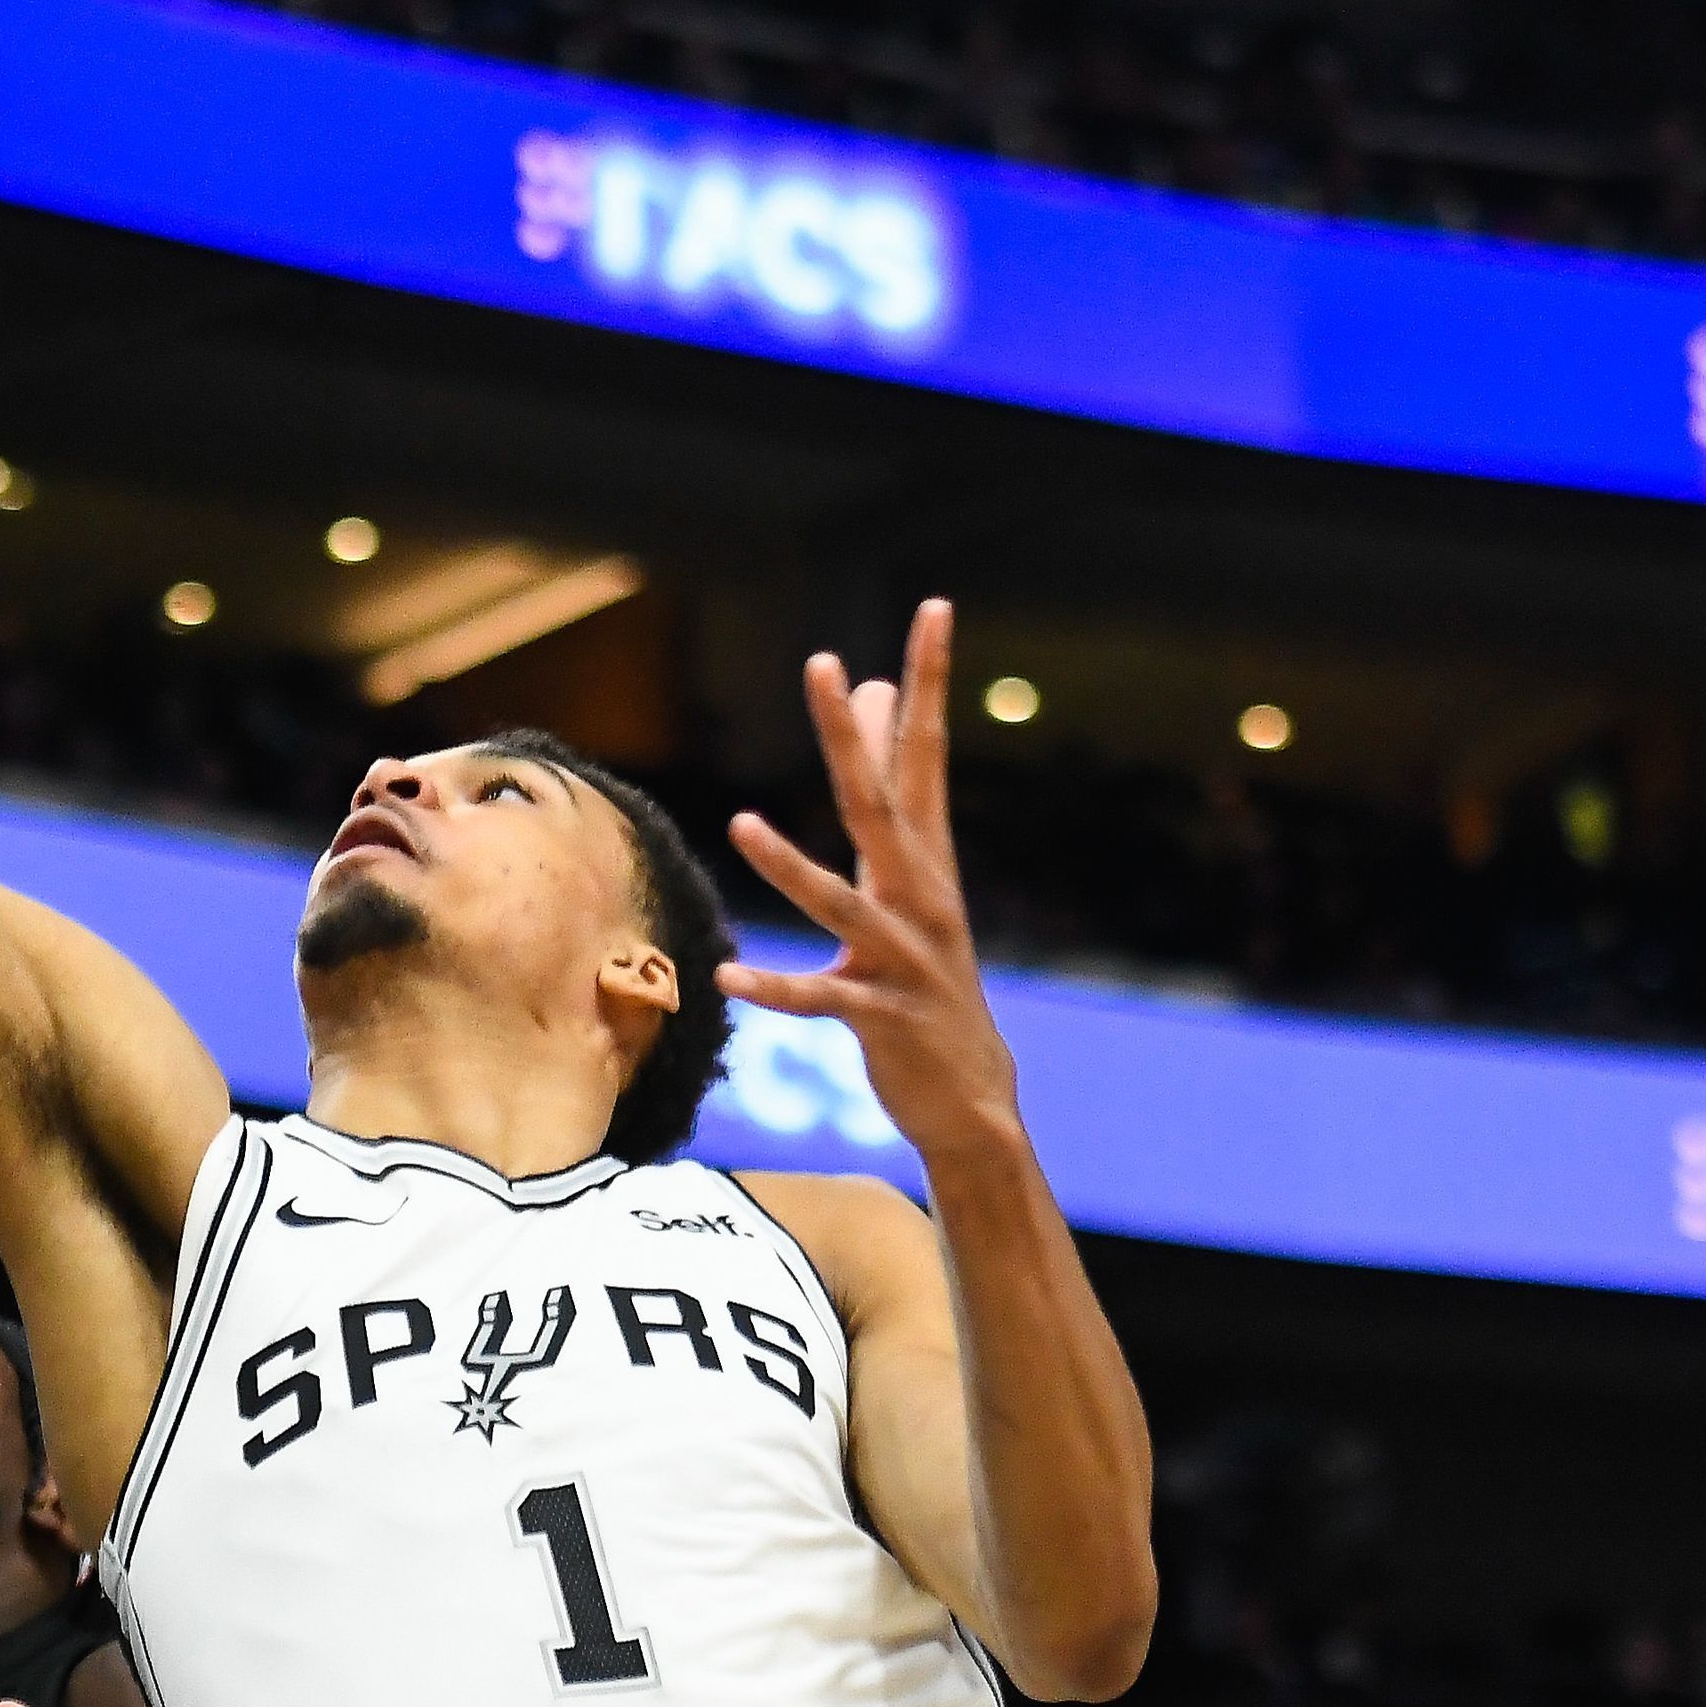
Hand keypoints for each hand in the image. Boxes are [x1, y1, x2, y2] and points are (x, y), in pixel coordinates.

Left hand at [727, 599, 1025, 1153]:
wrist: (973, 1098)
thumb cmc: (926, 976)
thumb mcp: (910, 878)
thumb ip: (889, 789)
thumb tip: (871, 694)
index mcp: (925, 858)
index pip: (924, 752)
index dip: (928, 680)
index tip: (934, 608)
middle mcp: (921, 896)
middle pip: (880, 801)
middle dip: (849, 735)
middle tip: (824, 664)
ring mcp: (905, 957)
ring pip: (844, 901)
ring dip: (791, 866)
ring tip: (742, 824)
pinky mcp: (883, 1017)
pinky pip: (824, 998)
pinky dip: (778, 989)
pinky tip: (731, 977)